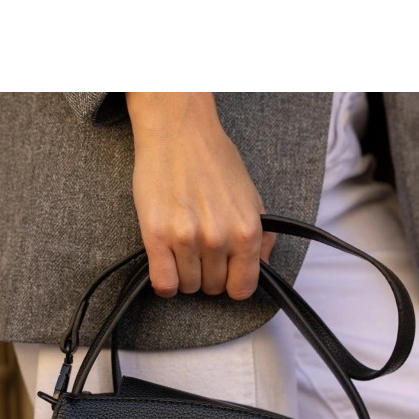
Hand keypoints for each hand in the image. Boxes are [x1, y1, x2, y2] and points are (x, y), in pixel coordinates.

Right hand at [126, 93, 275, 299]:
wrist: (178, 130)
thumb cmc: (213, 160)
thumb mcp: (251, 197)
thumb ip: (261, 236)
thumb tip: (260, 266)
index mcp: (246, 231)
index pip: (241, 288)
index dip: (231, 283)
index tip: (223, 273)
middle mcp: (219, 238)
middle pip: (212, 288)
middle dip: (206, 275)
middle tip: (198, 251)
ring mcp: (187, 238)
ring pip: (187, 287)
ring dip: (184, 275)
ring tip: (181, 248)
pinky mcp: (157, 236)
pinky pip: (163, 283)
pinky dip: (165, 282)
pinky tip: (165, 263)